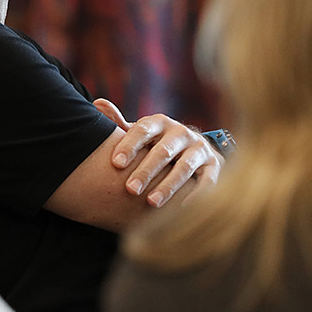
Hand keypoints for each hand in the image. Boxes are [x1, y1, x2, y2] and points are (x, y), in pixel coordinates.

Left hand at [96, 98, 222, 206]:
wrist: (193, 150)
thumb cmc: (156, 145)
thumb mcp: (140, 134)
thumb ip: (119, 124)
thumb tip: (97, 103)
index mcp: (160, 123)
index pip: (142, 130)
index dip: (129, 145)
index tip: (116, 164)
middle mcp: (181, 132)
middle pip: (163, 151)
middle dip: (146, 170)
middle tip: (130, 189)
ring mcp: (200, 148)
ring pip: (184, 167)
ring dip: (168, 185)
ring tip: (151, 203)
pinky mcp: (214, 165)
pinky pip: (207, 181)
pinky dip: (195, 194)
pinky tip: (181, 209)